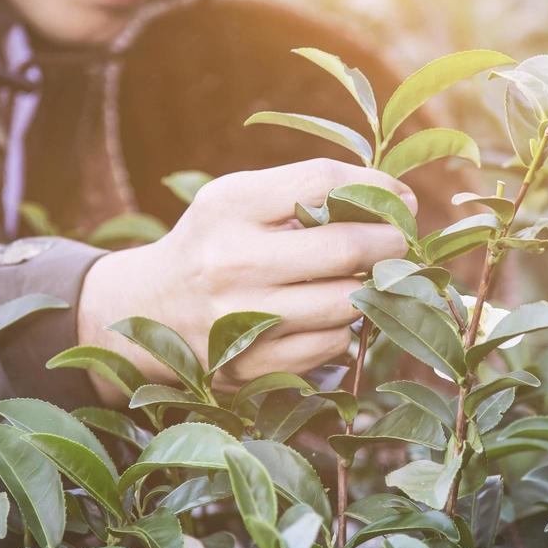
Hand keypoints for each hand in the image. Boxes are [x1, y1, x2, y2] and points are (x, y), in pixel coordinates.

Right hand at [76, 159, 415, 402]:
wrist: (144, 311)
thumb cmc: (214, 244)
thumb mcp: (240, 201)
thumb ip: (307, 192)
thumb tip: (400, 200)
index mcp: (228, 206)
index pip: (323, 182)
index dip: (378, 188)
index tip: (403, 199)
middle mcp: (230, 261)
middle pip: (344, 248)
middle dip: (389, 243)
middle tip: (399, 243)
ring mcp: (239, 319)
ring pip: (345, 304)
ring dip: (366, 290)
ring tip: (360, 279)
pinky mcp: (248, 365)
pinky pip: (330, 346)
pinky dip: (341, 329)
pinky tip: (325, 316)